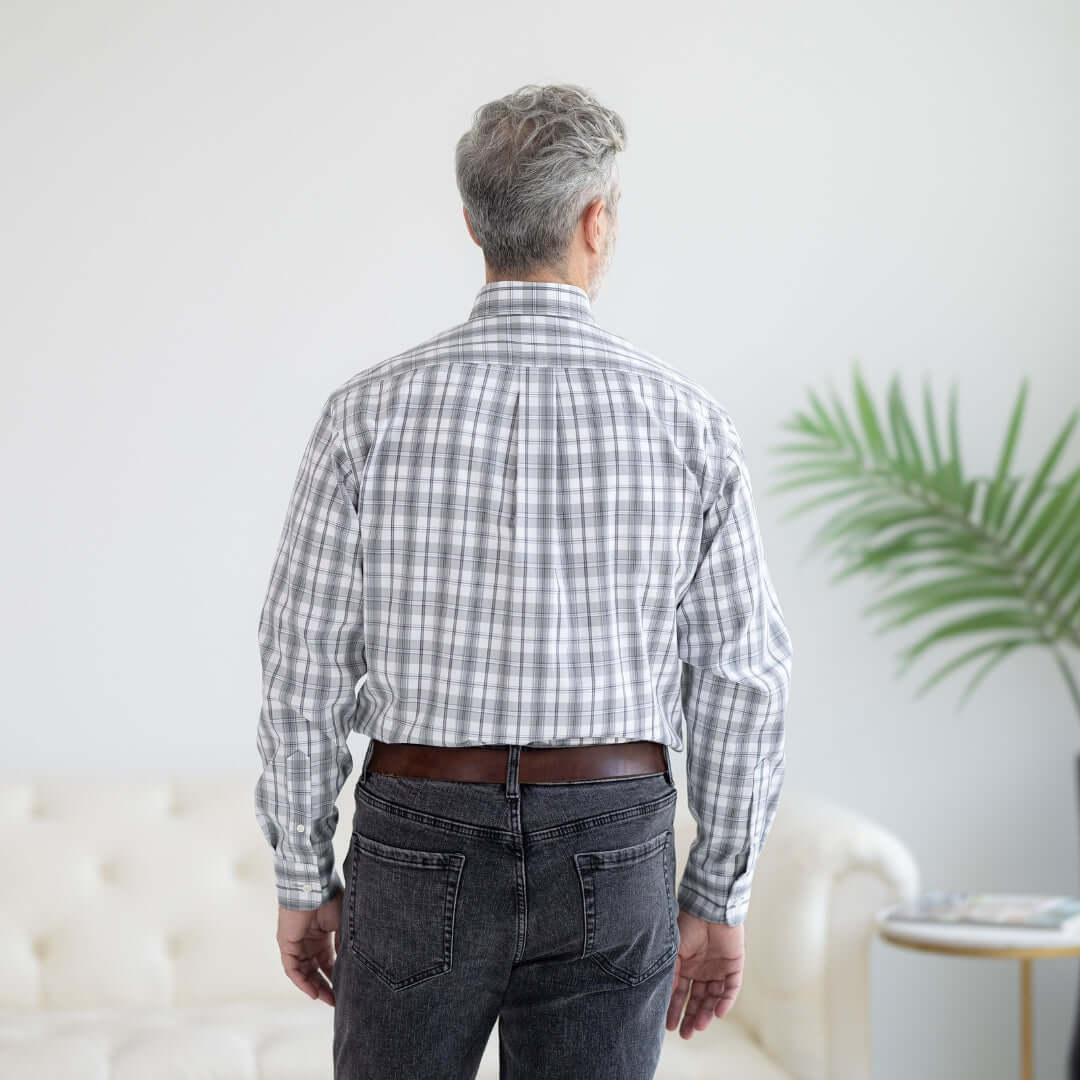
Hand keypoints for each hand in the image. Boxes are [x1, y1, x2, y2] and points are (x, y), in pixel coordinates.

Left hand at [277, 893, 342, 1005]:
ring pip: (304, 973)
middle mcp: (308, 942)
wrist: (315, 887)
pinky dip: (302, 982)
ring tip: (328, 999)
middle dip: (326, 987)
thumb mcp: (343, 925)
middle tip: (337, 1001)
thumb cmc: (331, 900)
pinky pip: (293, 969)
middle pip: (315, 971)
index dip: (336, 977)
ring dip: (315, 988)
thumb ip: (345, 945)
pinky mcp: (286, 945)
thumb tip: (352, 966)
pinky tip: (314, 993)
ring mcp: (296, 944)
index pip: (328, 962)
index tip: (347, 990)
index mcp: (322, 936)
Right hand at [666, 908, 744, 1037]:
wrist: (709, 908)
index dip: (675, 1009)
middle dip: (691, 1017)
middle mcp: (702, 970)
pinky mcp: (734, 966)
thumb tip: (662, 999)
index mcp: (686, 966)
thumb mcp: (674, 953)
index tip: (669, 1026)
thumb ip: (671, 975)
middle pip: (697, 999)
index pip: (680, 993)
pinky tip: (718, 1013)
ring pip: (714, 997)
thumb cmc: (687, 926)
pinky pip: (731, 988)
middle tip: (686, 1034)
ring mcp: (718, 969)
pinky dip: (726, 1002)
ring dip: (707, 1012)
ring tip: (700, 1026)